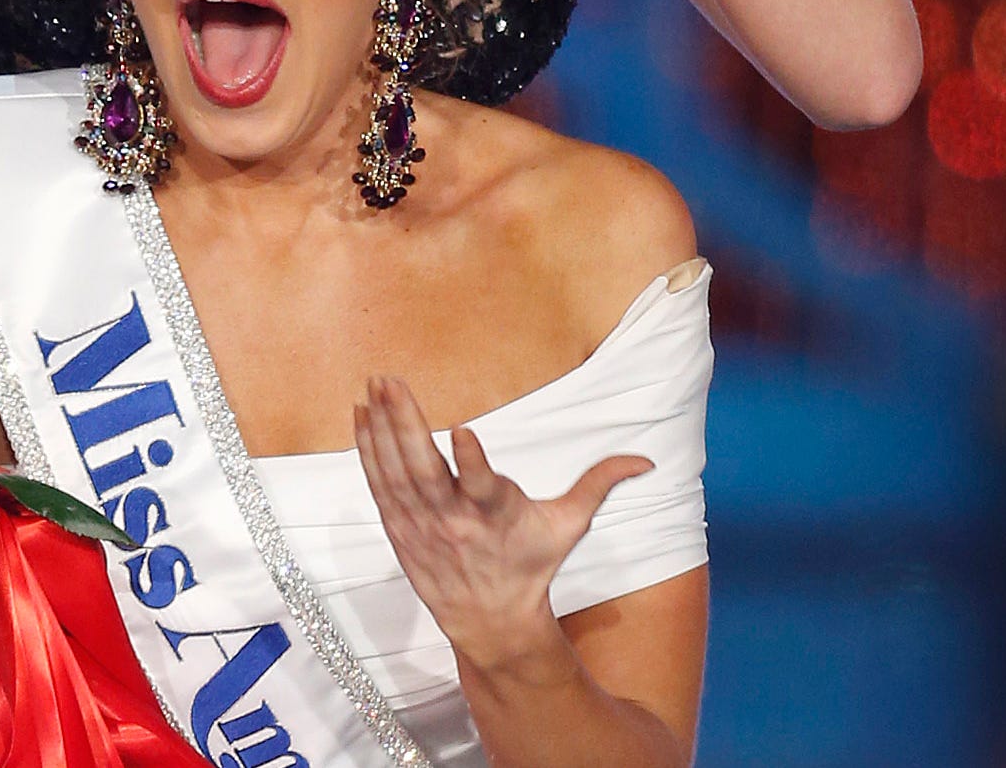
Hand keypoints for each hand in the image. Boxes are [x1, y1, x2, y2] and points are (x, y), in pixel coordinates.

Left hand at [354, 375, 650, 675]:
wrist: (492, 623)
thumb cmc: (531, 566)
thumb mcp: (568, 527)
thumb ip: (598, 485)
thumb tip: (645, 460)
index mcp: (497, 516)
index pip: (482, 487)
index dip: (471, 462)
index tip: (461, 430)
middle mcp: (454, 521)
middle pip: (424, 471)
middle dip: (405, 425)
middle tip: (390, 382)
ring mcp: (422, 526)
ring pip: (395, 472)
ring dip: (381, 426)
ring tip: (373, 384)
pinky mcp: (401, 529)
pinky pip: (378, 484)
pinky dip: (368, 449)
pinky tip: (360, 414)